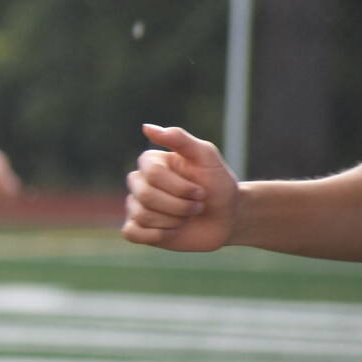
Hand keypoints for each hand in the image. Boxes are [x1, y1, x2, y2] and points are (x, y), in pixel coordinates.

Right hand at [122, 123, 237, 251]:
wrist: (228, 218)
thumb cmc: (218, 185)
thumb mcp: (207, 157)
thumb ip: (179, 139)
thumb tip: (146, 127)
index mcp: (151, 163)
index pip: (152, 174)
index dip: (180, 187)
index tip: (201, 190)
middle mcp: (140, 183)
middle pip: (145, 196)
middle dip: (179, 206)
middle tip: (198, 206)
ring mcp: (137, 206)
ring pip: (143, 216)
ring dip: (174, 220)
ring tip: (187, 217)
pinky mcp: (138, 229)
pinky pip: (132, 232)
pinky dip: (155, 234)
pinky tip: (171, 232)